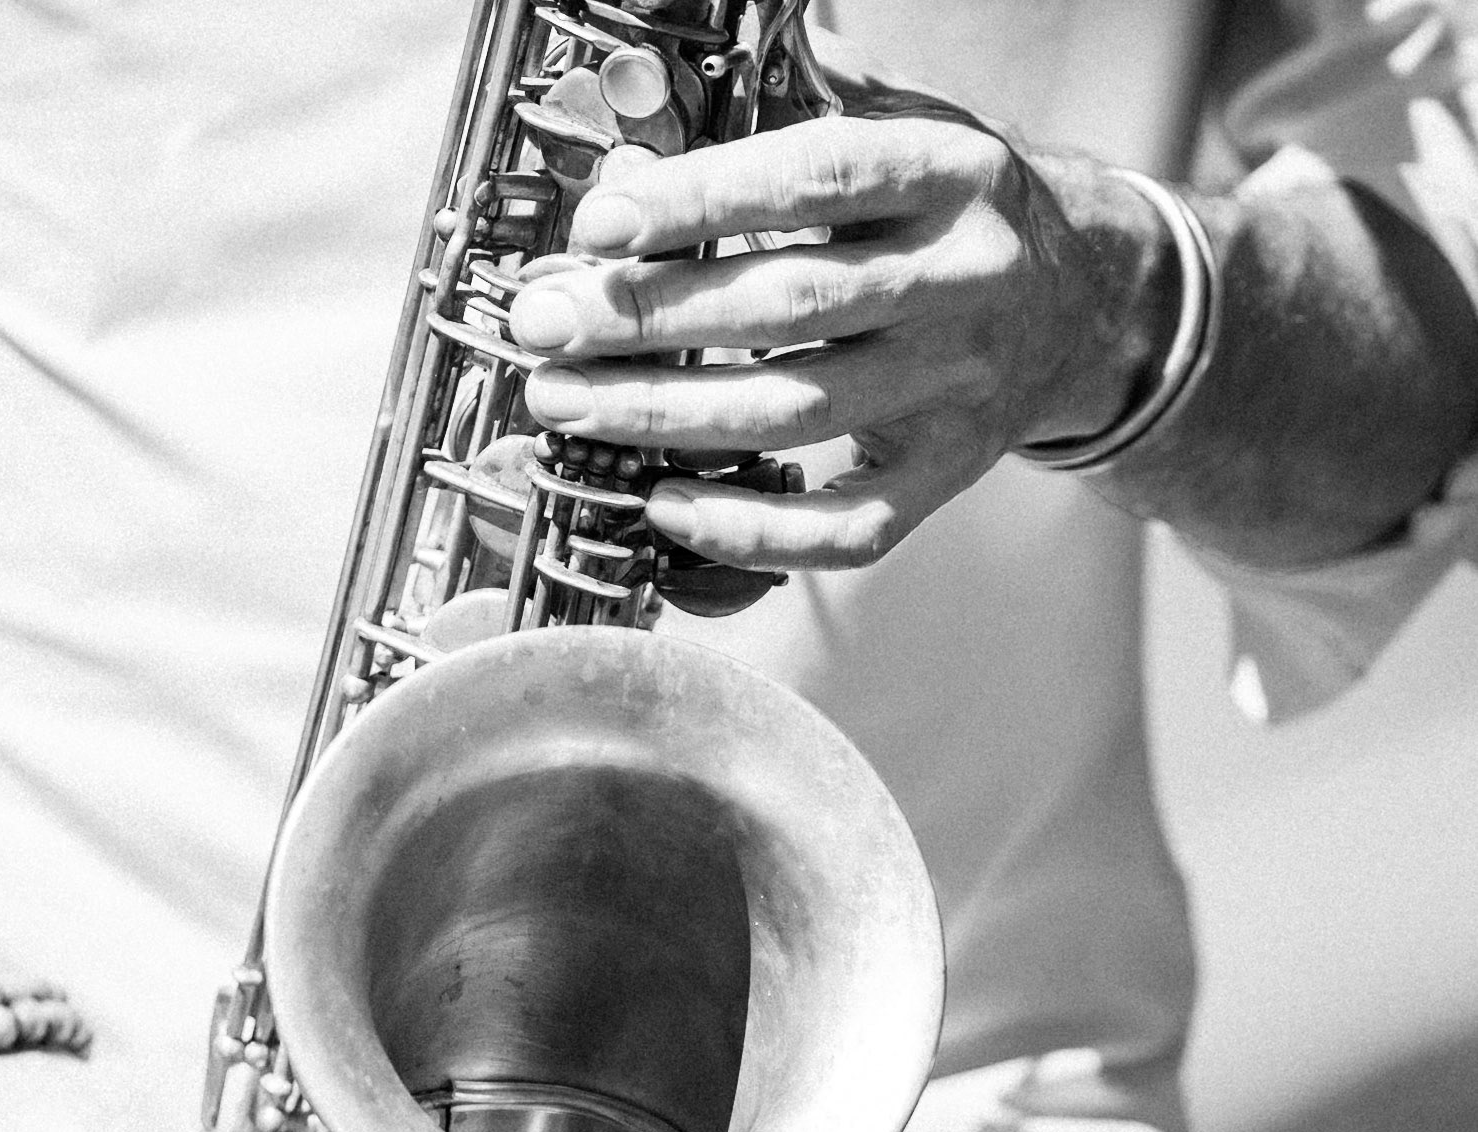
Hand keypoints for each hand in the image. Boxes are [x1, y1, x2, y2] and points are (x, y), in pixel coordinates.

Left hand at [510, 115, 1143, 569]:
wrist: (1085, 303)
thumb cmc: (956, 210)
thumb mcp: (912, 125)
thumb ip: (809, 110)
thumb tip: (666, 105)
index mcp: (950, 174)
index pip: (815, 180)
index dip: (701, 203)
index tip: (598, 224)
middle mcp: (961, 282)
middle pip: (785, 307)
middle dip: (645, 319)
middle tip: (542, 327)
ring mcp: (956, 391)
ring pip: (795, 414)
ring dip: (661, 415)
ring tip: (564, 402)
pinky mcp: (944, 475)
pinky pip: (845, 527)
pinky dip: (750, 529)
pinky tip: (663, 505)